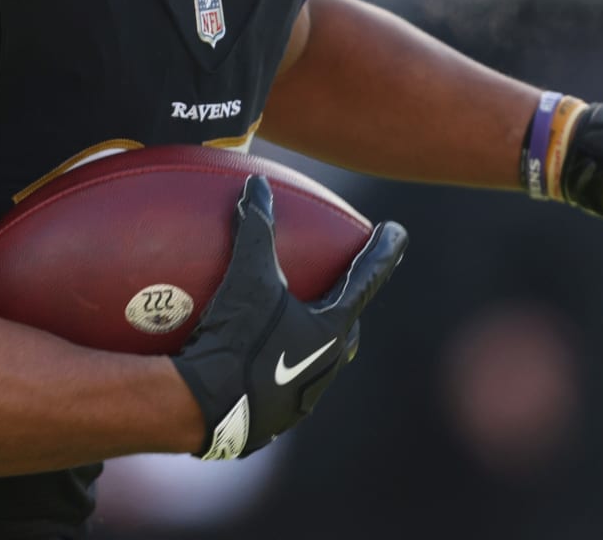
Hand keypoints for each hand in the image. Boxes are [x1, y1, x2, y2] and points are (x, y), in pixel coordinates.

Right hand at [171, 176, 406, 458]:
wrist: (204, 410)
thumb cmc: (236, 340)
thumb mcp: (246, 279)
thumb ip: (255, 229)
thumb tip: (257, 185)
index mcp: (331, 331)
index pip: (365, 280)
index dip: (382, 252)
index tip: (397, 230)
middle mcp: (327, 366)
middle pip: (347, 329)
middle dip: (347, 307)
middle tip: (340, 288)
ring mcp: (301, 398)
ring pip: (319, 362)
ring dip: (313, 340)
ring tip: (295, 324)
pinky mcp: (273, 418)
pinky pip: (284, 384)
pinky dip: (277, 365)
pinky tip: (252, 360)